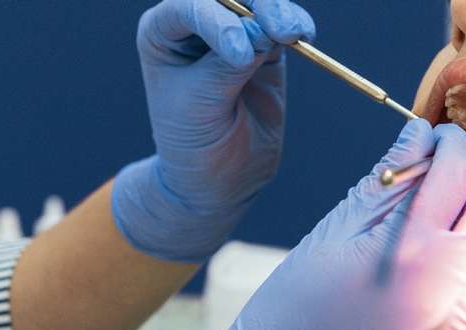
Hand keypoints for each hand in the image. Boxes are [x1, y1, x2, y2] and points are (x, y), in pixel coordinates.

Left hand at [112, 0, 314, 261]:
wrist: (218, 177)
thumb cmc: (192, 141)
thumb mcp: (201, 104)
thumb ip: (227, 66)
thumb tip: (262, 28)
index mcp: (162, 32)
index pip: (188, 6)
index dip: (216, 22)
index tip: (240, 58)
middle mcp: (195, 24)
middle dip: (255, 6)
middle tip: (278, 31)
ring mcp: (232, 32)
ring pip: (258, 4)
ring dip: (278, 11)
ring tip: (294, 34)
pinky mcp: (264, 46)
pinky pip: (281, 24)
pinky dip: (294, 24)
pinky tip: (303, 34)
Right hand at [137, 119, 465, 329]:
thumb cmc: (290, 308)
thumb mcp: (329, 236)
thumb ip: (381, 185)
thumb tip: (416, 134)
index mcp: (405, 250)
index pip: (453, 175)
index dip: (449, 145)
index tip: (439, 136)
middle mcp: (444, 288)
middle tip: (441, 187)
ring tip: (464, 234)